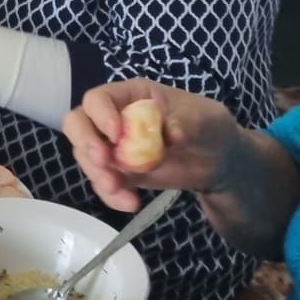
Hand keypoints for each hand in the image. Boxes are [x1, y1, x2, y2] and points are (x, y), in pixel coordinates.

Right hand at [63, 79, 242, 211]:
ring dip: (96, 174)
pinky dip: (111, 195)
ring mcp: (115, 147)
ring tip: (118, 190)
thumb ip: (188, 122)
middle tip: (103, 162)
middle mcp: (115, 118)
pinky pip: (103, 182)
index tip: (116, 135)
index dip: (101, 115)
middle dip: (86, 143)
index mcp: (132, 96)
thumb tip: (171, 134)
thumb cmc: (210, 127)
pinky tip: (130, 203)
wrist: (220, 161)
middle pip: (79, 123)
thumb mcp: (206, 119)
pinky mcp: (121, 173)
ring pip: (86, 156)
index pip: (99, 98)